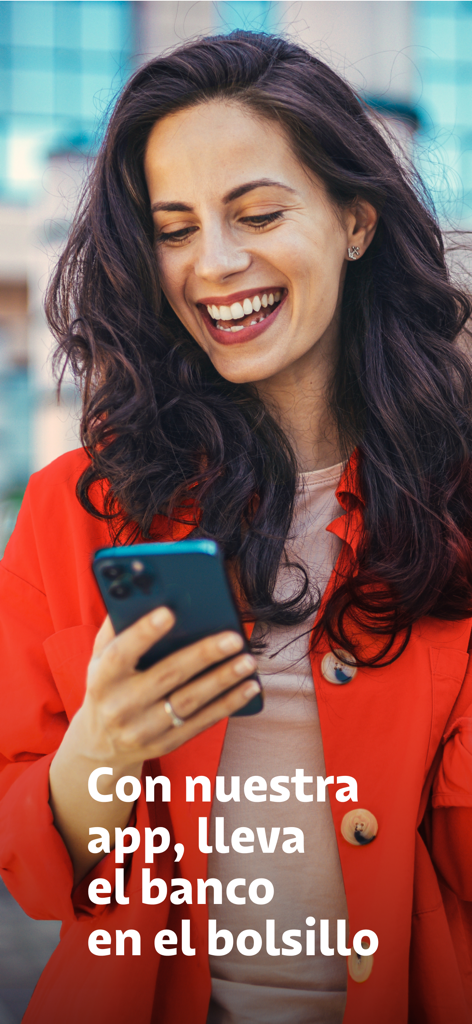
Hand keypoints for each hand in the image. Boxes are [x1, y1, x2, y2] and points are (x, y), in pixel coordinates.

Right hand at [49, 607, 258, 881]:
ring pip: (188, 701)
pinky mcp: (165, 744)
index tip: (168, 611)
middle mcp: (120, 706)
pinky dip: (227, 704)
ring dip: (222, 680)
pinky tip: (249, 686)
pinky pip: (200, 722)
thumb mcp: (98, 660)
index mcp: (102, 679)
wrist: (100, 746)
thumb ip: (115, 629)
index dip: (142, 633)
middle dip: (202, 655)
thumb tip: (137, 591)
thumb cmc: (107, 688)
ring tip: (247, 661)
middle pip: (166, 676)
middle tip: (233, 638)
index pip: (120, 654)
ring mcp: (143, 729)